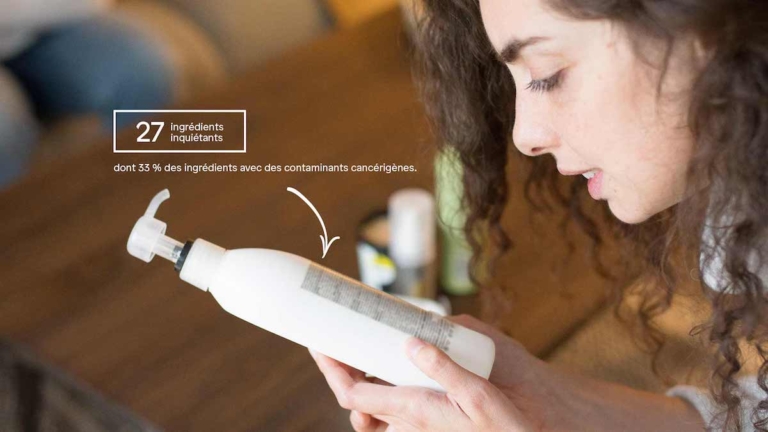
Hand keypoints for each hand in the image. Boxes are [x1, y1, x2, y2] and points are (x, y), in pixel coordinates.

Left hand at [308, 314, 546, 430]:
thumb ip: (444, 368)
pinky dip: (380, 392)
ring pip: (371, 408)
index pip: (353, 394)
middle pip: (356, 400)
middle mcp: (406, 423)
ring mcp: (413, 427)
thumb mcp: (478, 395)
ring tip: (358, 354)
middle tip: (332, 342)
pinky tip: (388, 369)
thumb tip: (412, 343)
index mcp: (412, 411)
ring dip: (361, 384)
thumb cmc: (504, 424)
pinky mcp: (424, 424)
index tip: (318, 344)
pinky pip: (390, 411)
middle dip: (341, 372)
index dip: (331, 369)